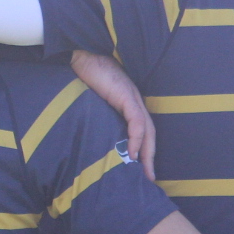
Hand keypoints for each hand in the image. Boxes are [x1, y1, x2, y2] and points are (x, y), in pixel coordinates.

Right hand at [70, 50, 154, 178]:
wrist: (83, 55)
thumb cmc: (85, 75)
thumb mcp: (94, 100)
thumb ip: (99, 115)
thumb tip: (92, 136)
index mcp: (129, 103)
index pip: (143, 130)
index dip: (145, 150)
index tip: (141, 169)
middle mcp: (135, 101)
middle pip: (150, 134)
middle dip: (151, 158)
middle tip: (149, 179)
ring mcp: (133, 98)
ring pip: (147, 131)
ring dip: (147, 153)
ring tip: (144, 172)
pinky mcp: (126, 96)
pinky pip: (136, 122)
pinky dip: (136, 139)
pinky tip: (133, 154)